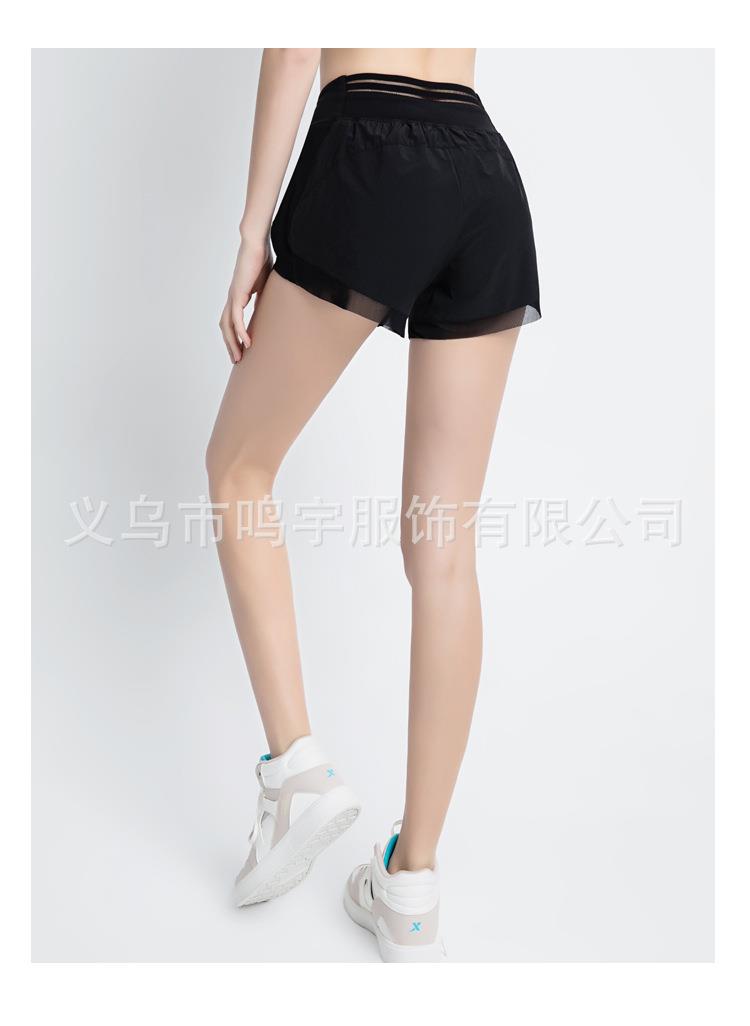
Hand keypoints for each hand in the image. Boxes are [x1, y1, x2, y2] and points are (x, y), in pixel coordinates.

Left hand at [219, 237, 271, 362]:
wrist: (255, 243)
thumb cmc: (262, 258)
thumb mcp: (266, 283)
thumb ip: (264, 295)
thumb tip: (272, 306)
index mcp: (238, 296)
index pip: (232, 321)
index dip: (235, 336)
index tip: (242, 349)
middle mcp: (232, 298)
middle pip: (225, 327)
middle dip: (230, 344)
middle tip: (237, 360)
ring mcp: (233, 296)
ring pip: (227, 326)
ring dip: (232, 343)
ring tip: (239, 357)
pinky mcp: (237, 294)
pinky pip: (236, 318)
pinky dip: (240, 332)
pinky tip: (247, 343)